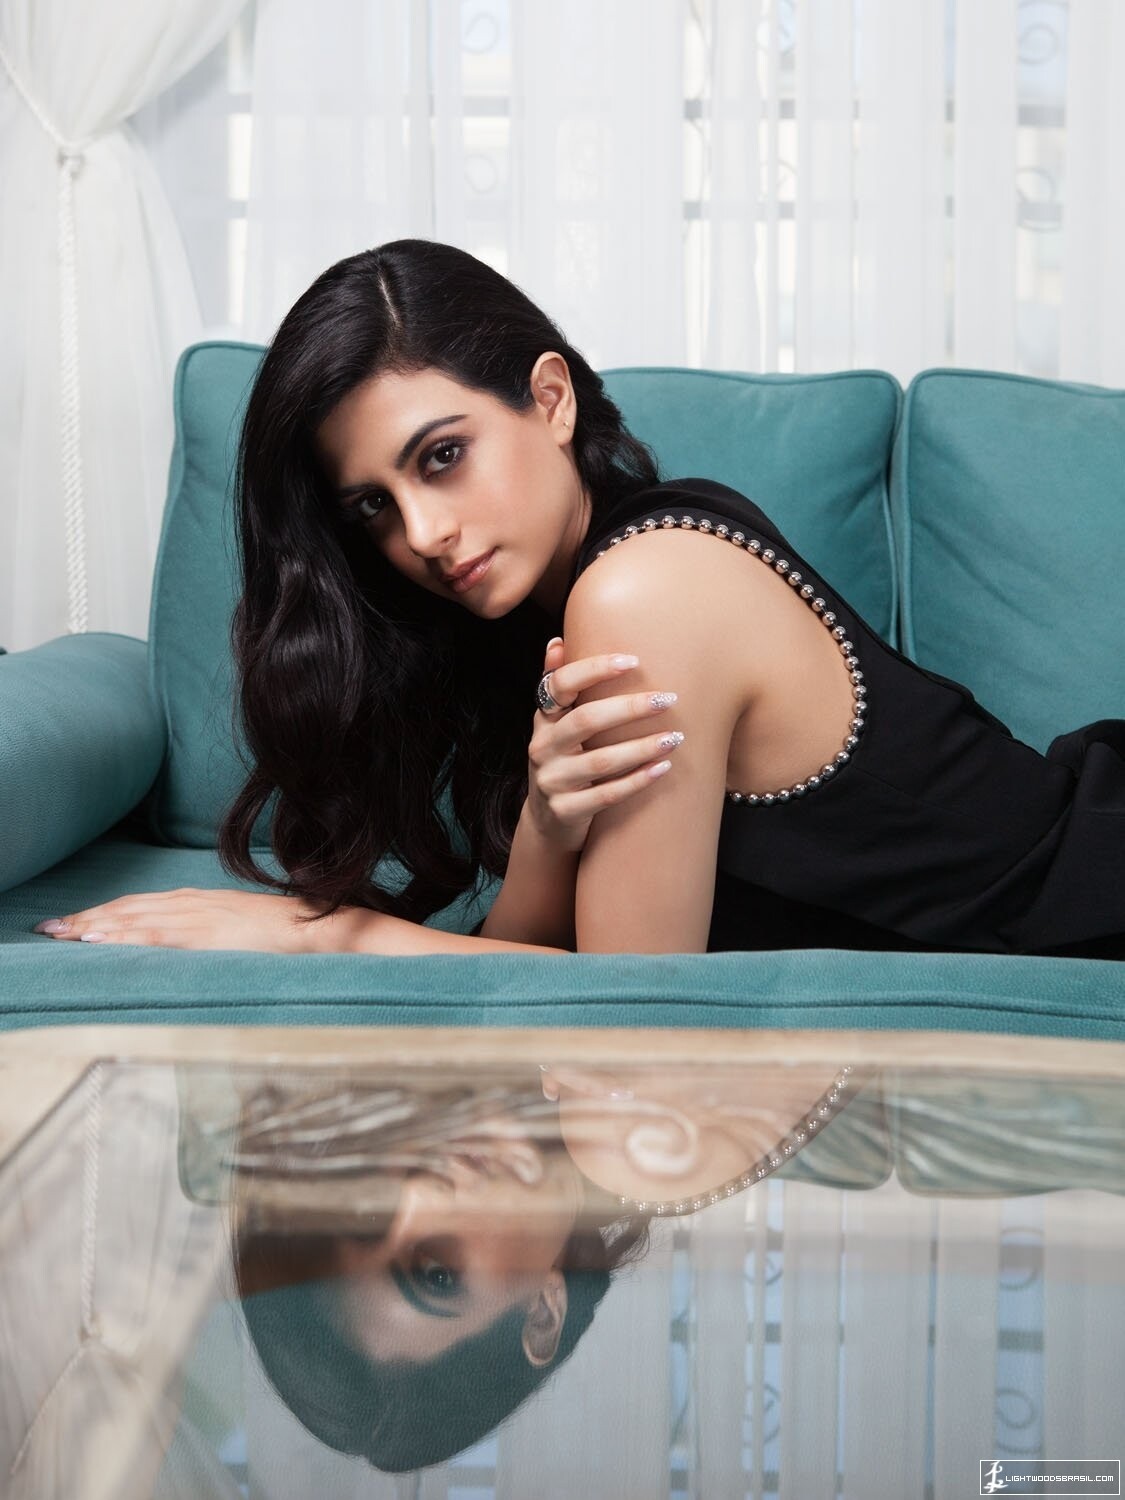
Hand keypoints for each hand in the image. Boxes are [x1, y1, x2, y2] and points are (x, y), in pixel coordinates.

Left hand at [32, 887, 348, 952]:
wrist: (324, 928)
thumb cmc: (291, 935)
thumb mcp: (246, 933)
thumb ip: (219, 934)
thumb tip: (198, 949)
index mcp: (204, 903)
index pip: (143, 907)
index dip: (107, 915)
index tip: (75, 925)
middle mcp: (197, 904)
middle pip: (130, 909)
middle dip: (89, 919)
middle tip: (51, 931)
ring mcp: (202, 916)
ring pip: (135, 918)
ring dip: (95, 926)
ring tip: (62, 935)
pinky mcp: (210, 932)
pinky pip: (158, 934)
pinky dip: (123, 936)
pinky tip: (98, 941)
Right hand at [527, 636, 681, 853]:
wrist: (548, 821)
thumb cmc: (563, 760)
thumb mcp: (554, 725)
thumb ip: (559, 687)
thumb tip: (557, 642)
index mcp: (543, 719)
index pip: (560, 685)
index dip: (593, 669)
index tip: (633, 660)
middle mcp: (542, 747)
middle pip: (586, 720)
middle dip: (630, 708)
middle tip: (668, 700)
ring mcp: (552, 781)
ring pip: (601, 761)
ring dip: (642, 747)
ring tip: (675, 737)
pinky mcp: (566, 810)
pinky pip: (607, 795)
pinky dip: (637, 780)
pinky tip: (663, 768)